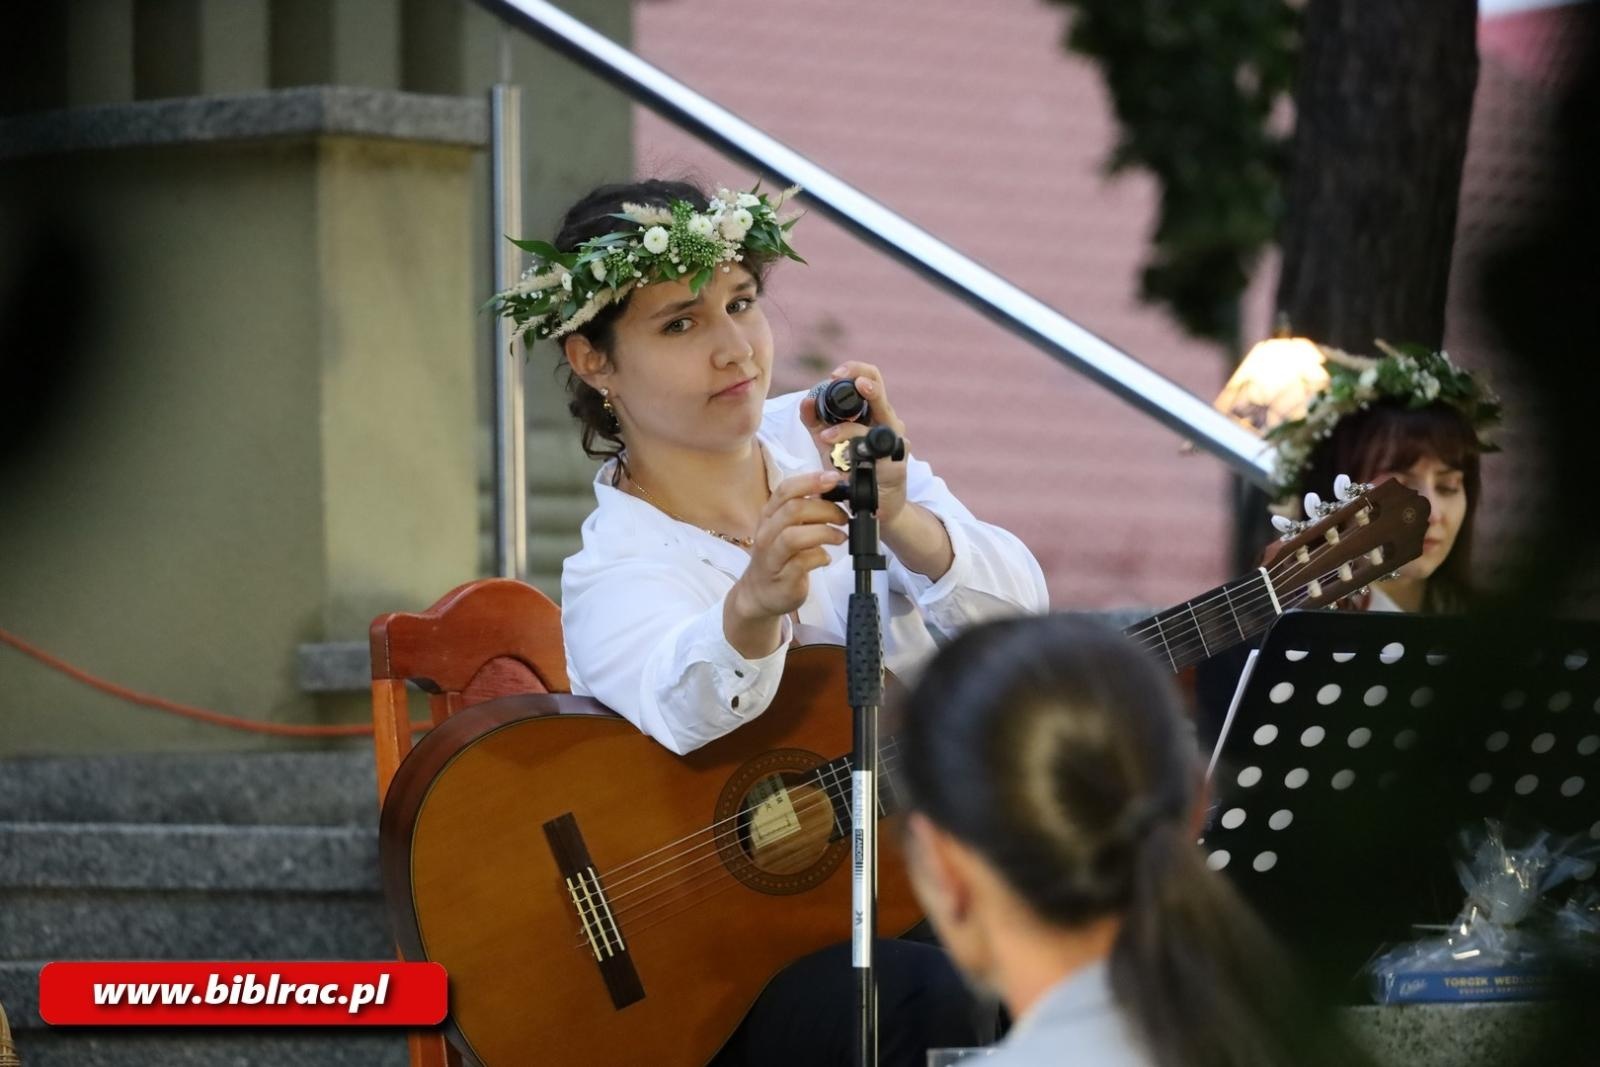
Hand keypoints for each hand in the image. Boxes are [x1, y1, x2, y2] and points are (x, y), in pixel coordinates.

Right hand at [725, 470, 848, 655]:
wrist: (759, 594)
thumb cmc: (779, 557)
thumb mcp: (787, 528)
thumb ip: (806, 510)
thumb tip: (834, 492)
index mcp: (770, 515)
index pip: (786, 489)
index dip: (812, 481)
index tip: (834, 479)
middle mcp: (767, 533)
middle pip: (794, 510)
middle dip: (826, 509)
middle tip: (843, 518)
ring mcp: (772, 556)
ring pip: (794, 536)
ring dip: (825, 533)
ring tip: (841, 537)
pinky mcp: (782, 578)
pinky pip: (802, 562)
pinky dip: (820, 557)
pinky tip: (826, 558)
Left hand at [800, 362, 910, 523]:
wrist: (877, 506)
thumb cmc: (854, 471)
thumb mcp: (830, 445)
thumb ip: (816, 423)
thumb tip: (806, 401)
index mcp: (874, 413)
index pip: (870, 379)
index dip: (855, 370)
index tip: (834, 374)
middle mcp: (888, 423)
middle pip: (880, 392)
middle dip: (861, 381)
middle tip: (839, 378)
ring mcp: (896, 444)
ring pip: (875, 425)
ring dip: (847, 429)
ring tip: (827, 436)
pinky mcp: (897, 467)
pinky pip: (877, 457)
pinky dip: (857, 459)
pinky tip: (841, 463)